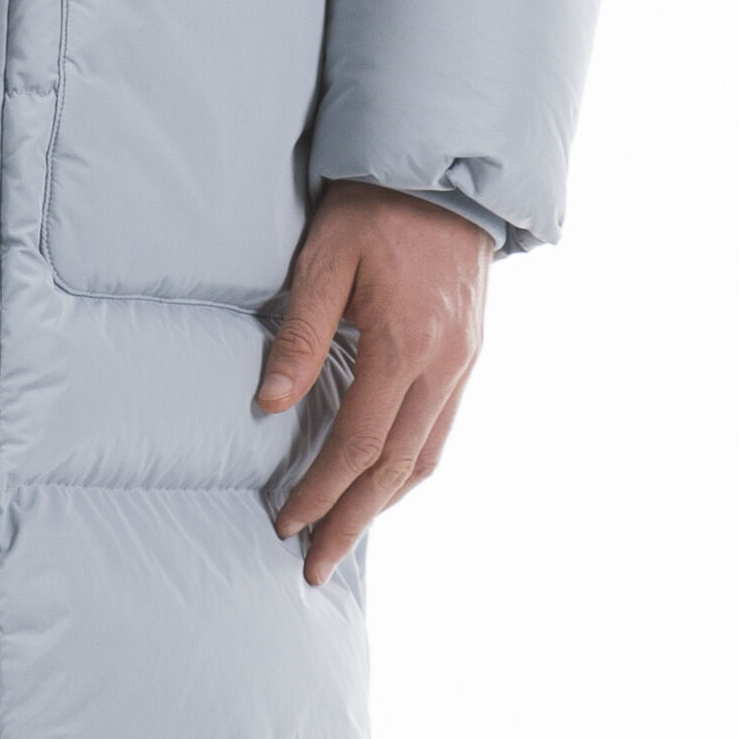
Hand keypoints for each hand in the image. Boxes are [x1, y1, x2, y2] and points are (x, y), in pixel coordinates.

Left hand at [255, 179, 496, 587]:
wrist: (447, 172)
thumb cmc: (376, 207)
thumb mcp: (324, 258)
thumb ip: (298, 335)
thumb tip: (269, 407)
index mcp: (405, 344)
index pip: (358, 443)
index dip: (320, 490)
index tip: (286, 524)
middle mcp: (444, 365)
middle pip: (396, 468)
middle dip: (353, 520)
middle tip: (315, 565)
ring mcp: (464, 363)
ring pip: (425, 457)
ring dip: (383, 503)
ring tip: (344, 535)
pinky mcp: (469, 355)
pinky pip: (440, 430)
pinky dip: (407, 468)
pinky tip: (380, 483)